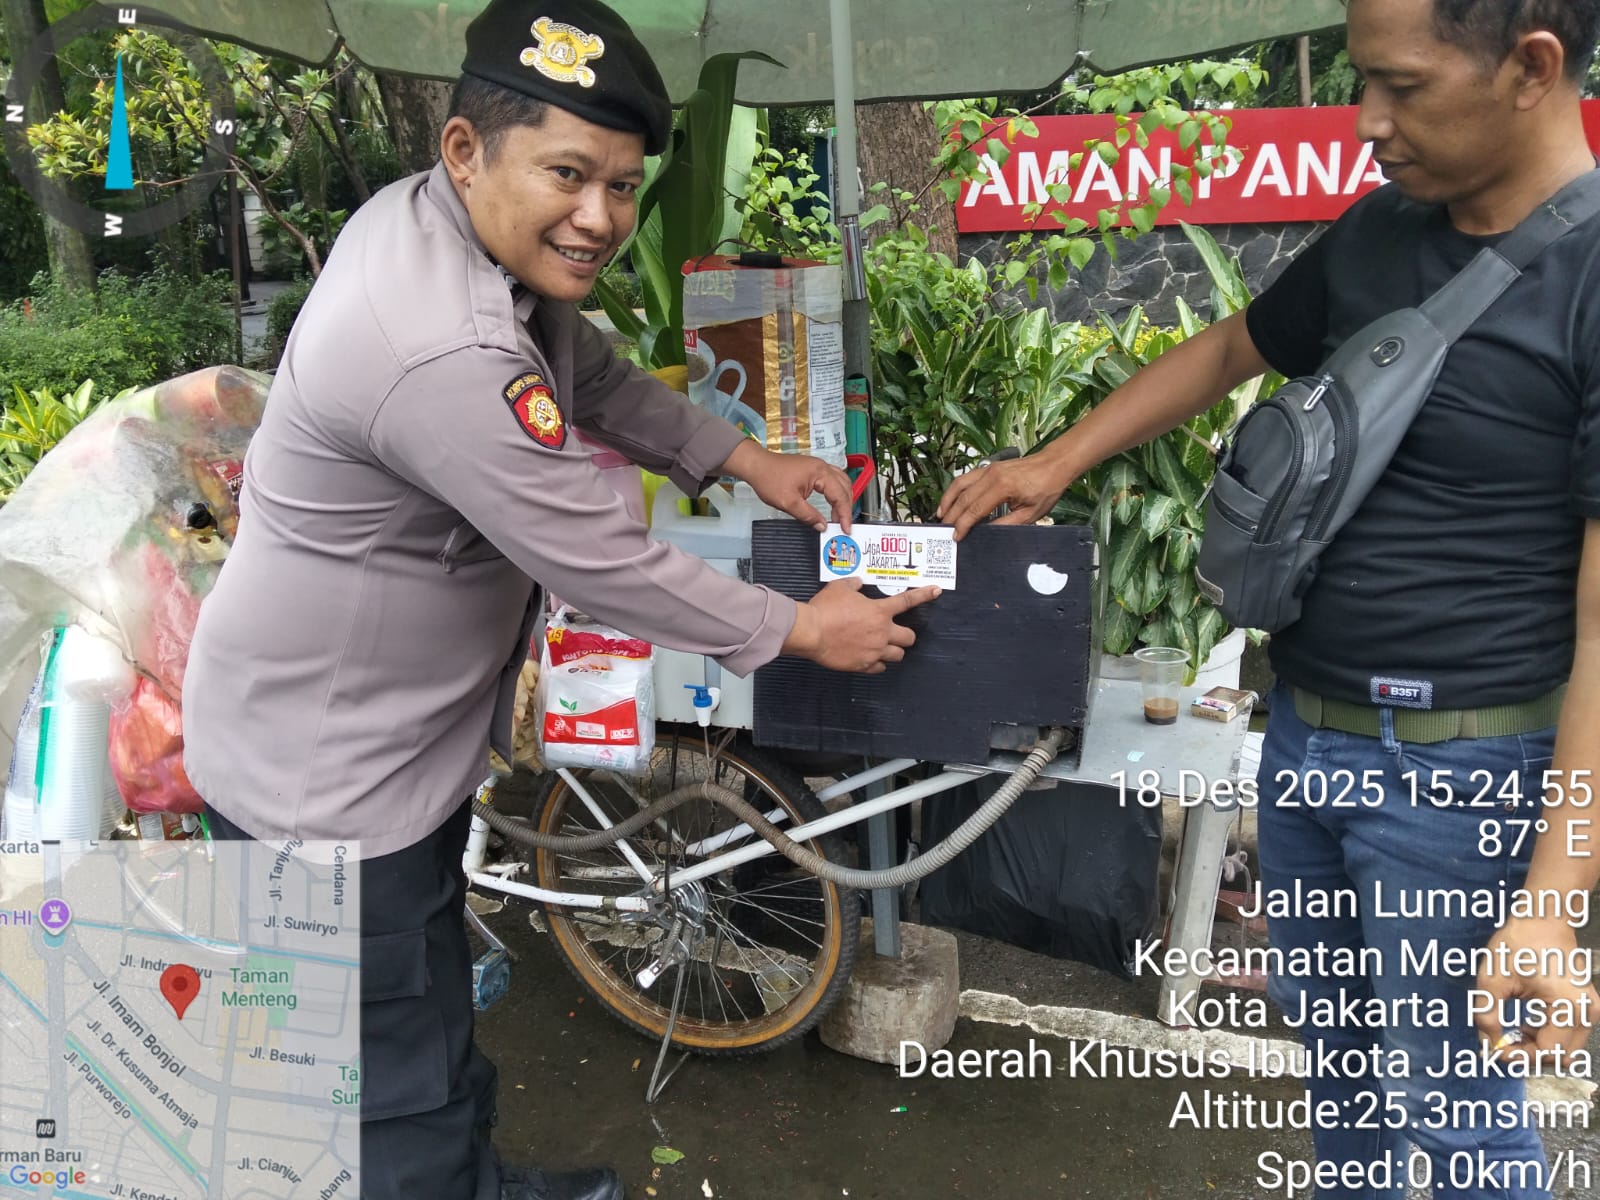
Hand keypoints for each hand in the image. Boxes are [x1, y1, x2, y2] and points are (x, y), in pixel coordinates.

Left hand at [721, 441, 852, 531]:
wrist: (756, 465)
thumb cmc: (769, 479)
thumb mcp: (788, 503)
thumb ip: (808, 515)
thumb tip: (822, 526)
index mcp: (820, 473)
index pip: (840, 496)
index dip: (844, 514)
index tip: (846, 529)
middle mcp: (822, 466)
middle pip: (844, 488)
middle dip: (846, 507)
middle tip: (844, 525)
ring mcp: (818, 466)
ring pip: (841, 482)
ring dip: (843, 499)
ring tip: (840, 516)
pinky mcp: (813, 468)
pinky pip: (833, 479)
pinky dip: (837, 492)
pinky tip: (834, 501)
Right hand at [781, 579, 939, 672]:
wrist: (811, 632)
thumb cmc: (825, 608)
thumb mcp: (839, 588)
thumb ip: (852, 585)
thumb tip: (857, 583)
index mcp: (879, 612)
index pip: (907, 601)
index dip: (924, 595)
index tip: (936, 591)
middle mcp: (882, 633)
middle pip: (909, 638)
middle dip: (906, 636)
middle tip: (896, 634)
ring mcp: (874, 651)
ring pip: (898, 656)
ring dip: (894, 651)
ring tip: (884, 648)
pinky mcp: (863, 665)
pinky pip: (880, 668)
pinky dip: (878, 663)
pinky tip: (870, 659)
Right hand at [937, 454, 1069, 540]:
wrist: (1054, 465)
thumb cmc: (1047, 487)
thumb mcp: (1031, 513)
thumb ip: (1007, 524)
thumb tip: (987, 533)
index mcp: (1003, 487)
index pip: (976, 509)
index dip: (964, 524)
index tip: (957, 536)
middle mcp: (992, 475)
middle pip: (964, 498)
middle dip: (952, 516)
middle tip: (945, 530)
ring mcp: (988, 469)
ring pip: (960, 485)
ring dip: (948, 500)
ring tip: (941, 514)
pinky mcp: (989, 467)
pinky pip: (966, 478)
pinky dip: (955, 489)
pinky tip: (951, 499)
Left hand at [1473, 917, 1596, 1066]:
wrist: (1543, 920)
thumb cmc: (1520, 944)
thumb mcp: (1493, 979)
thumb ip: (1487, 1013)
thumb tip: (1489, 1041)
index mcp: (1569, 1006)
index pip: (1546, 1051)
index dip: (1518, 1056)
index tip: (1494, 1049)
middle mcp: (1588, 1012)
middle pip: (1560, 1056)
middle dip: (1529, 1055)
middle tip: (1501, 1043)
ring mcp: (1591, 1011)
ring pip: (1565, 1049)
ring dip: (1538, 1047)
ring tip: (1512, 1032)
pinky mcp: (1586, 1008)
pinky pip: (1568, 1036)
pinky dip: (1546, 1037)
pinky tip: (1525, 1025)